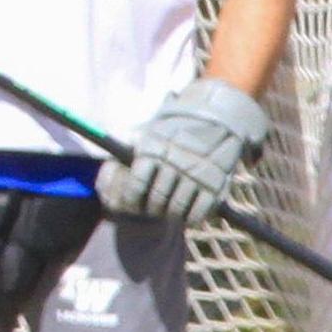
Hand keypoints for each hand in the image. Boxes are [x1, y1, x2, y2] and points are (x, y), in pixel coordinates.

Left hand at [97, 79, 268, 222]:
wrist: (218, 113)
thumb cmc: (179, 126)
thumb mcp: (155, 129)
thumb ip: (138, 149)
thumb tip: (113, 169)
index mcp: (155, 148)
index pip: (137, 183)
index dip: (132, 198)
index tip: (133, 204)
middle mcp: (174, 162)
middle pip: (157, 199)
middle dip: (153, 208)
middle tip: (155, 208)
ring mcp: (196, 173)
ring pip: (177, 208)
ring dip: (172, 214)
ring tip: (171, 211)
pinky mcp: (216, 183)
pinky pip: (199, 211)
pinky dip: (192, 218)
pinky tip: (189, 214)